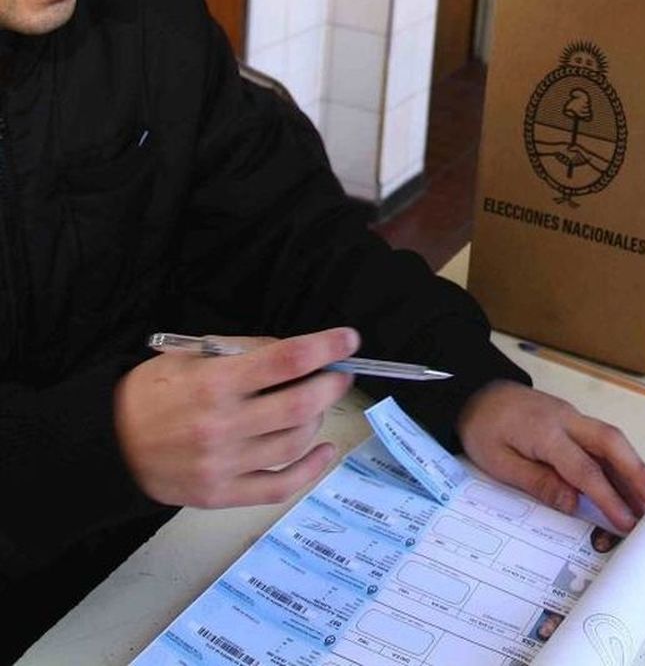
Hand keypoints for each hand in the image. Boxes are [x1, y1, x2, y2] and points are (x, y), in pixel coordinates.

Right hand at [115, 328, 357, 507]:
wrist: (107, 445)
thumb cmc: (151, 394)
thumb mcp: (192, 357)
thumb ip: (246, 352)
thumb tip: (298, 354)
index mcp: (215, 383)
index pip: (287, 359)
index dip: (326, 346)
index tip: (348, 339)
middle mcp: (222, 426)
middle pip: (300, 403)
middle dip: (332, 384)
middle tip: (340, 373)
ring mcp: (223, 465)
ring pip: (295, 442)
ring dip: (319, 419)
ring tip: (318, 404)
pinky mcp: (220, 494)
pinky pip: (279, 487)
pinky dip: (311, 469)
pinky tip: (326, 450)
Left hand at [456, 382, 644, 532]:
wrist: (477, 392)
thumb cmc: (484, 429)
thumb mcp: (499, 463)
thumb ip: (537, 482)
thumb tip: (573, 504)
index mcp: (547, 433)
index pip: (585, 469)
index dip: (608, 497)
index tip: (627, 521)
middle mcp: (568, 420)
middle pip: (613, 443)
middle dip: (638, 472)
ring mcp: (573, 416)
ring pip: (613, 439)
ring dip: (635, 466)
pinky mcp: (573, 419)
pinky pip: (602, 439)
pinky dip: (620, 459)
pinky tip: (629, 480)